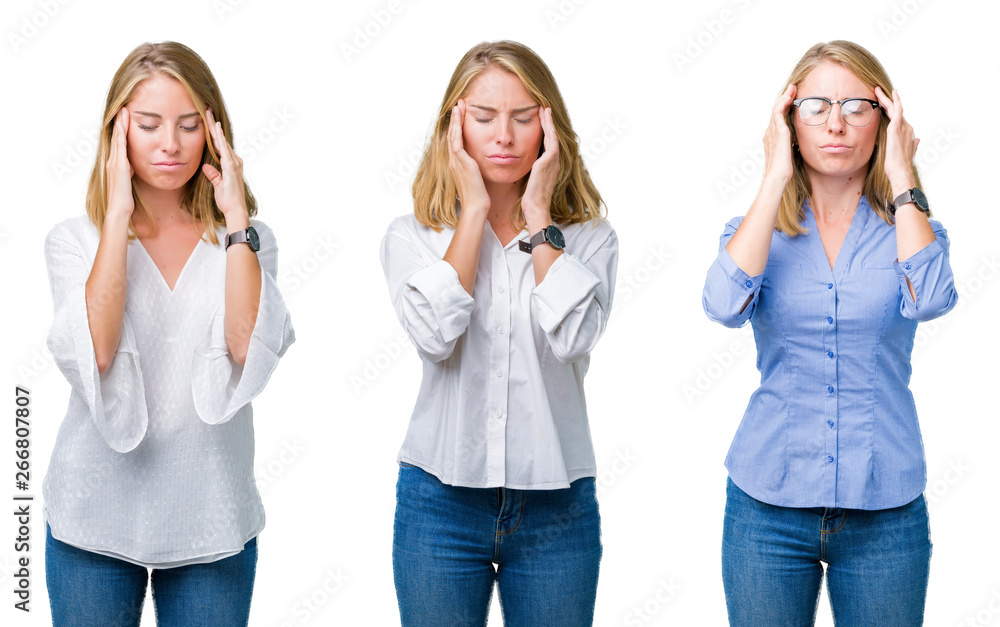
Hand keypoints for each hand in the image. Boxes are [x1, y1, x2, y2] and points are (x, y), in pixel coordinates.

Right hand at [106, 107, 134, 217]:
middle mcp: (112, 161)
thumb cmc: (124, 199)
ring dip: (119, 124)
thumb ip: (129, 171)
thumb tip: (134, 165)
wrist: (118, 210)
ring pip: (117, 138)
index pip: (119, 143)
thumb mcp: (128, 181)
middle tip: (122, 107)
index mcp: (116, 164)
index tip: (125, 117)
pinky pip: (119, 146)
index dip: (121, 130)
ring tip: (123, 110)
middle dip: (119, 122)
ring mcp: (114, 162)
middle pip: (116, 137)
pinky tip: (123, 125)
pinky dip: (120, 134)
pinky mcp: (118, 166)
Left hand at [201, 108, 248, 223]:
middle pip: (221, 140)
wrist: (235, 210)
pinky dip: (219, 138)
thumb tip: (206, 166)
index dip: (213, 134)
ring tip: (209, 115)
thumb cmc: (228, 200)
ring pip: (222, 141)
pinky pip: (224, 148)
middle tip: (207, 111)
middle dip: (213, 126)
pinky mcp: (231, 166)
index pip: (219, 146)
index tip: (207, 122)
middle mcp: (234, 161)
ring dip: (215, 128)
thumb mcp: (217, 185)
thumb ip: (213, 175)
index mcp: (230, 165)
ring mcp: (234, 163)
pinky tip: (216, 128)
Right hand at [448, 99, 489, 216]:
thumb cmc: (479, 196)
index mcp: (458, 165)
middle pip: (451, 135)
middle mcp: (454, 161)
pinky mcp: (460, 162)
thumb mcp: (478, 178)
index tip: (461, 116)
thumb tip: (482, 165)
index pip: (456, 142)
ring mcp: (456, 161)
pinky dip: (456, 128)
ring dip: (455, 120)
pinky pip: (456, 141)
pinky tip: (459, 117)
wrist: (476, 205)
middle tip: (458, 105)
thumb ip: (477, 169)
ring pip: (452, 135)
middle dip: (455, 120)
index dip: (457, 128)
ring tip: (458, 106)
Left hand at [521, 107, 559, 222]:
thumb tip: (524, 167)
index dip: (546, 131)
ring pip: (553, 135)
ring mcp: (553, 160)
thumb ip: (530, 171)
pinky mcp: (549, 160)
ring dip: (549, 121)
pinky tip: (544, 117)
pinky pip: (550, 139)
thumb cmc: (531, 198)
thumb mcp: (530, 181)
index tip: (541, 120)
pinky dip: (548, 127)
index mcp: (550, 166)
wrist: (536, 207)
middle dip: (549, 123)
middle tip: (545, 109)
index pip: (548, 144)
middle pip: (552, 137)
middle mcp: (554, 161)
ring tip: (545, 109)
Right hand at [763, 84, 795, 183]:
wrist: (777, 176)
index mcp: (771, 139)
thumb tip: (795, 147)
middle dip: (784, 100)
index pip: (777, 120)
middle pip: (776, 111)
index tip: (791, 101)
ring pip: (776, 109)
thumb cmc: (782, 172)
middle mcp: (769, 133)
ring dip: (784, 97)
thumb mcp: (787, 157)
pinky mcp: (778, 131)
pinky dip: (783, 102)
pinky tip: (790, 96)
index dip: (784, 109)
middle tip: (792, 90)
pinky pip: (778, 111)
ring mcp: (772, 131)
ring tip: (792, 89)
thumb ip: (789, 149)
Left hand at [874, 86, 917, 190]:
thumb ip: (913, 145)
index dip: (890, 110)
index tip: (883, 103)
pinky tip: (891, 93)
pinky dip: (895, 101)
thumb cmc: (900, 166)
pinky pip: (897, 110)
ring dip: (886, 98)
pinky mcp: (897, 128)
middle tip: (878, 92)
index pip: (897, 118)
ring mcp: (903, 127)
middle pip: (895, 110)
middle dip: (887, 100)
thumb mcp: (907, 153)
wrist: (900, 172)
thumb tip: (918, 140)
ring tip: (877, 90)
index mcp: (907, 133)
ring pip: (894, 108)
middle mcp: (907, 127)